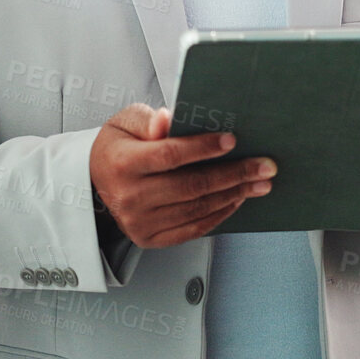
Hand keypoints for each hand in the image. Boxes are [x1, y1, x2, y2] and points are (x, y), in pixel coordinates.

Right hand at [88, 104, 277, 248]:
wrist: (96, 181)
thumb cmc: (118, 147)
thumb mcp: (125, 122)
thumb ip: (148, 119)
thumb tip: (167, 120)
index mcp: (122, 163)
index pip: (169, 155)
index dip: (203, 148)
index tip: (232, 141)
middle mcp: (129, 197)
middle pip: (191, 186)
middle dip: (234, 174)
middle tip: (263, 166)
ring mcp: (139, 222)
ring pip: (197, 209)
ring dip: (234, 195)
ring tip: (258, 182)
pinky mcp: (149, 239)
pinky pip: (193, 229)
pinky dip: (220, 214)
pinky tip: (236, 199)